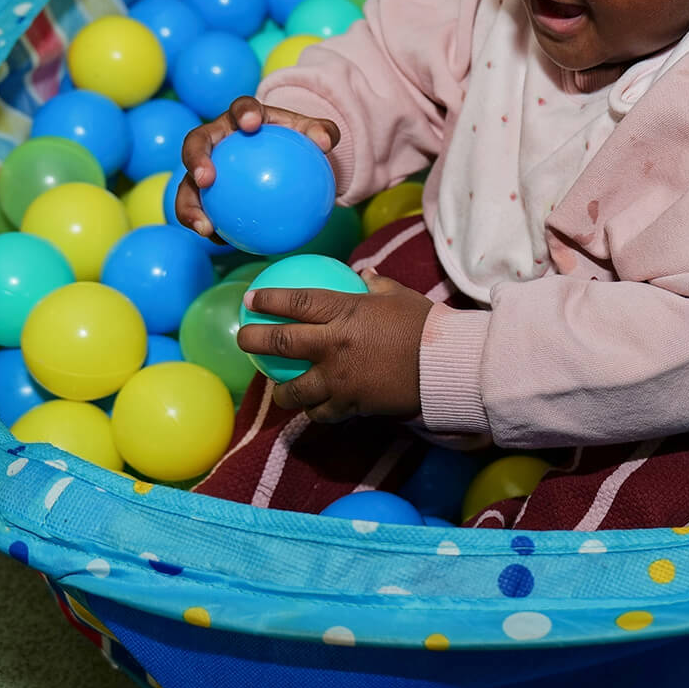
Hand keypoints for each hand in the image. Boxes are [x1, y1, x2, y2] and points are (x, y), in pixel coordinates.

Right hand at [175, 95, 339, 239]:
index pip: (241, 108)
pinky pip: (200, 211)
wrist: (282, 159)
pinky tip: (221, 243)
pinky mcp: (202, 193)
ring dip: (189, 206)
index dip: (244, 112)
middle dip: (196, 158)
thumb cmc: (296, 141)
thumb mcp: (313, 135)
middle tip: (205, 180)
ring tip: (203, 227)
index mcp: (242, 117)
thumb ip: (322, 133)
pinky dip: (208, 228)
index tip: (252, 123)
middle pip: (196, 142)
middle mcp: (216, 138)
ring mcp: (204, 166)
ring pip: (187, 184)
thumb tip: (325, 143)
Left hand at [237, 272, 432, 421]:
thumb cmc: (425, 326)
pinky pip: (322, 412)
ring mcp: (339, 378)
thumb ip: (376, 286)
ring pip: (295, 388)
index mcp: (345, 312)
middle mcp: (333, 345)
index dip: (269, 300)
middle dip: (253, 340)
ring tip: (276, 390)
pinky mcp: (351, 404)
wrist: (444, 367)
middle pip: (281, 343)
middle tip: (244, 339)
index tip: (251, 299)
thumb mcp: (400, 296)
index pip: (296, 302)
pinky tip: (313, 409)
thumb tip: (363, 275)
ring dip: (280, 390)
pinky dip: (315, 411)